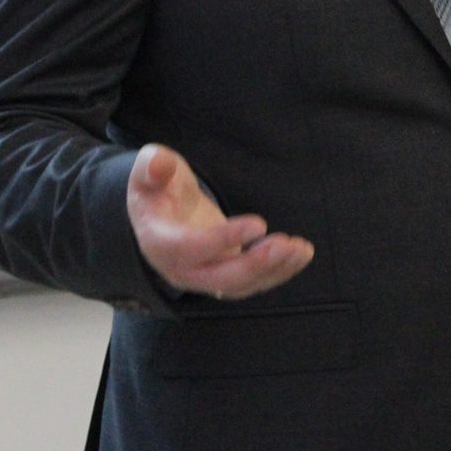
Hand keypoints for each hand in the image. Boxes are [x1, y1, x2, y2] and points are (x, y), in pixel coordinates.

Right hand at [126, 143, 314, 300]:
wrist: (161, 212)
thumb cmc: (157, 186)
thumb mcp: (148, 169)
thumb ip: (152, 166)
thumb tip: (159, 164)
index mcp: (158, 242)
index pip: (190, 249)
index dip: (224, 239)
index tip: (259, 223)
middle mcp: (179, 270)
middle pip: (219, 279)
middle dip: (255, 265)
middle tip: (285, 244)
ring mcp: (203, 278)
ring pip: (241, 286)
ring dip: (274, 270)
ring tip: (301, 249)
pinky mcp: (223, 277)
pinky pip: (252, 283)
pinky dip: (278, 272)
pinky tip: (300, 254)